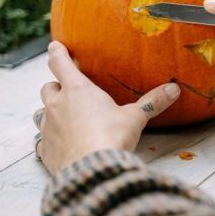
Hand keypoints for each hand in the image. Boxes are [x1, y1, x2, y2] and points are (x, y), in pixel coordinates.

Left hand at [34, 41, 179, 173]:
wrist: (91, 170)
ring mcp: (47, 127)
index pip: (60, 63)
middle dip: (56, 86)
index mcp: (77, 90)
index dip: (57, 52)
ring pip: (40, 112)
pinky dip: (48, 138)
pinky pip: (41, 139)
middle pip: (48, 87)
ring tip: (62, 116)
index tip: (55, 46)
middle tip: (68, 90)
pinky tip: (59, 144)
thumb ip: (152, 102)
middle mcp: (57, 105)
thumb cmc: (112, 137)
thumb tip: (174, 89)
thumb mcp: (135, 117)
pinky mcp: (45, 149)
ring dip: (49, 111)